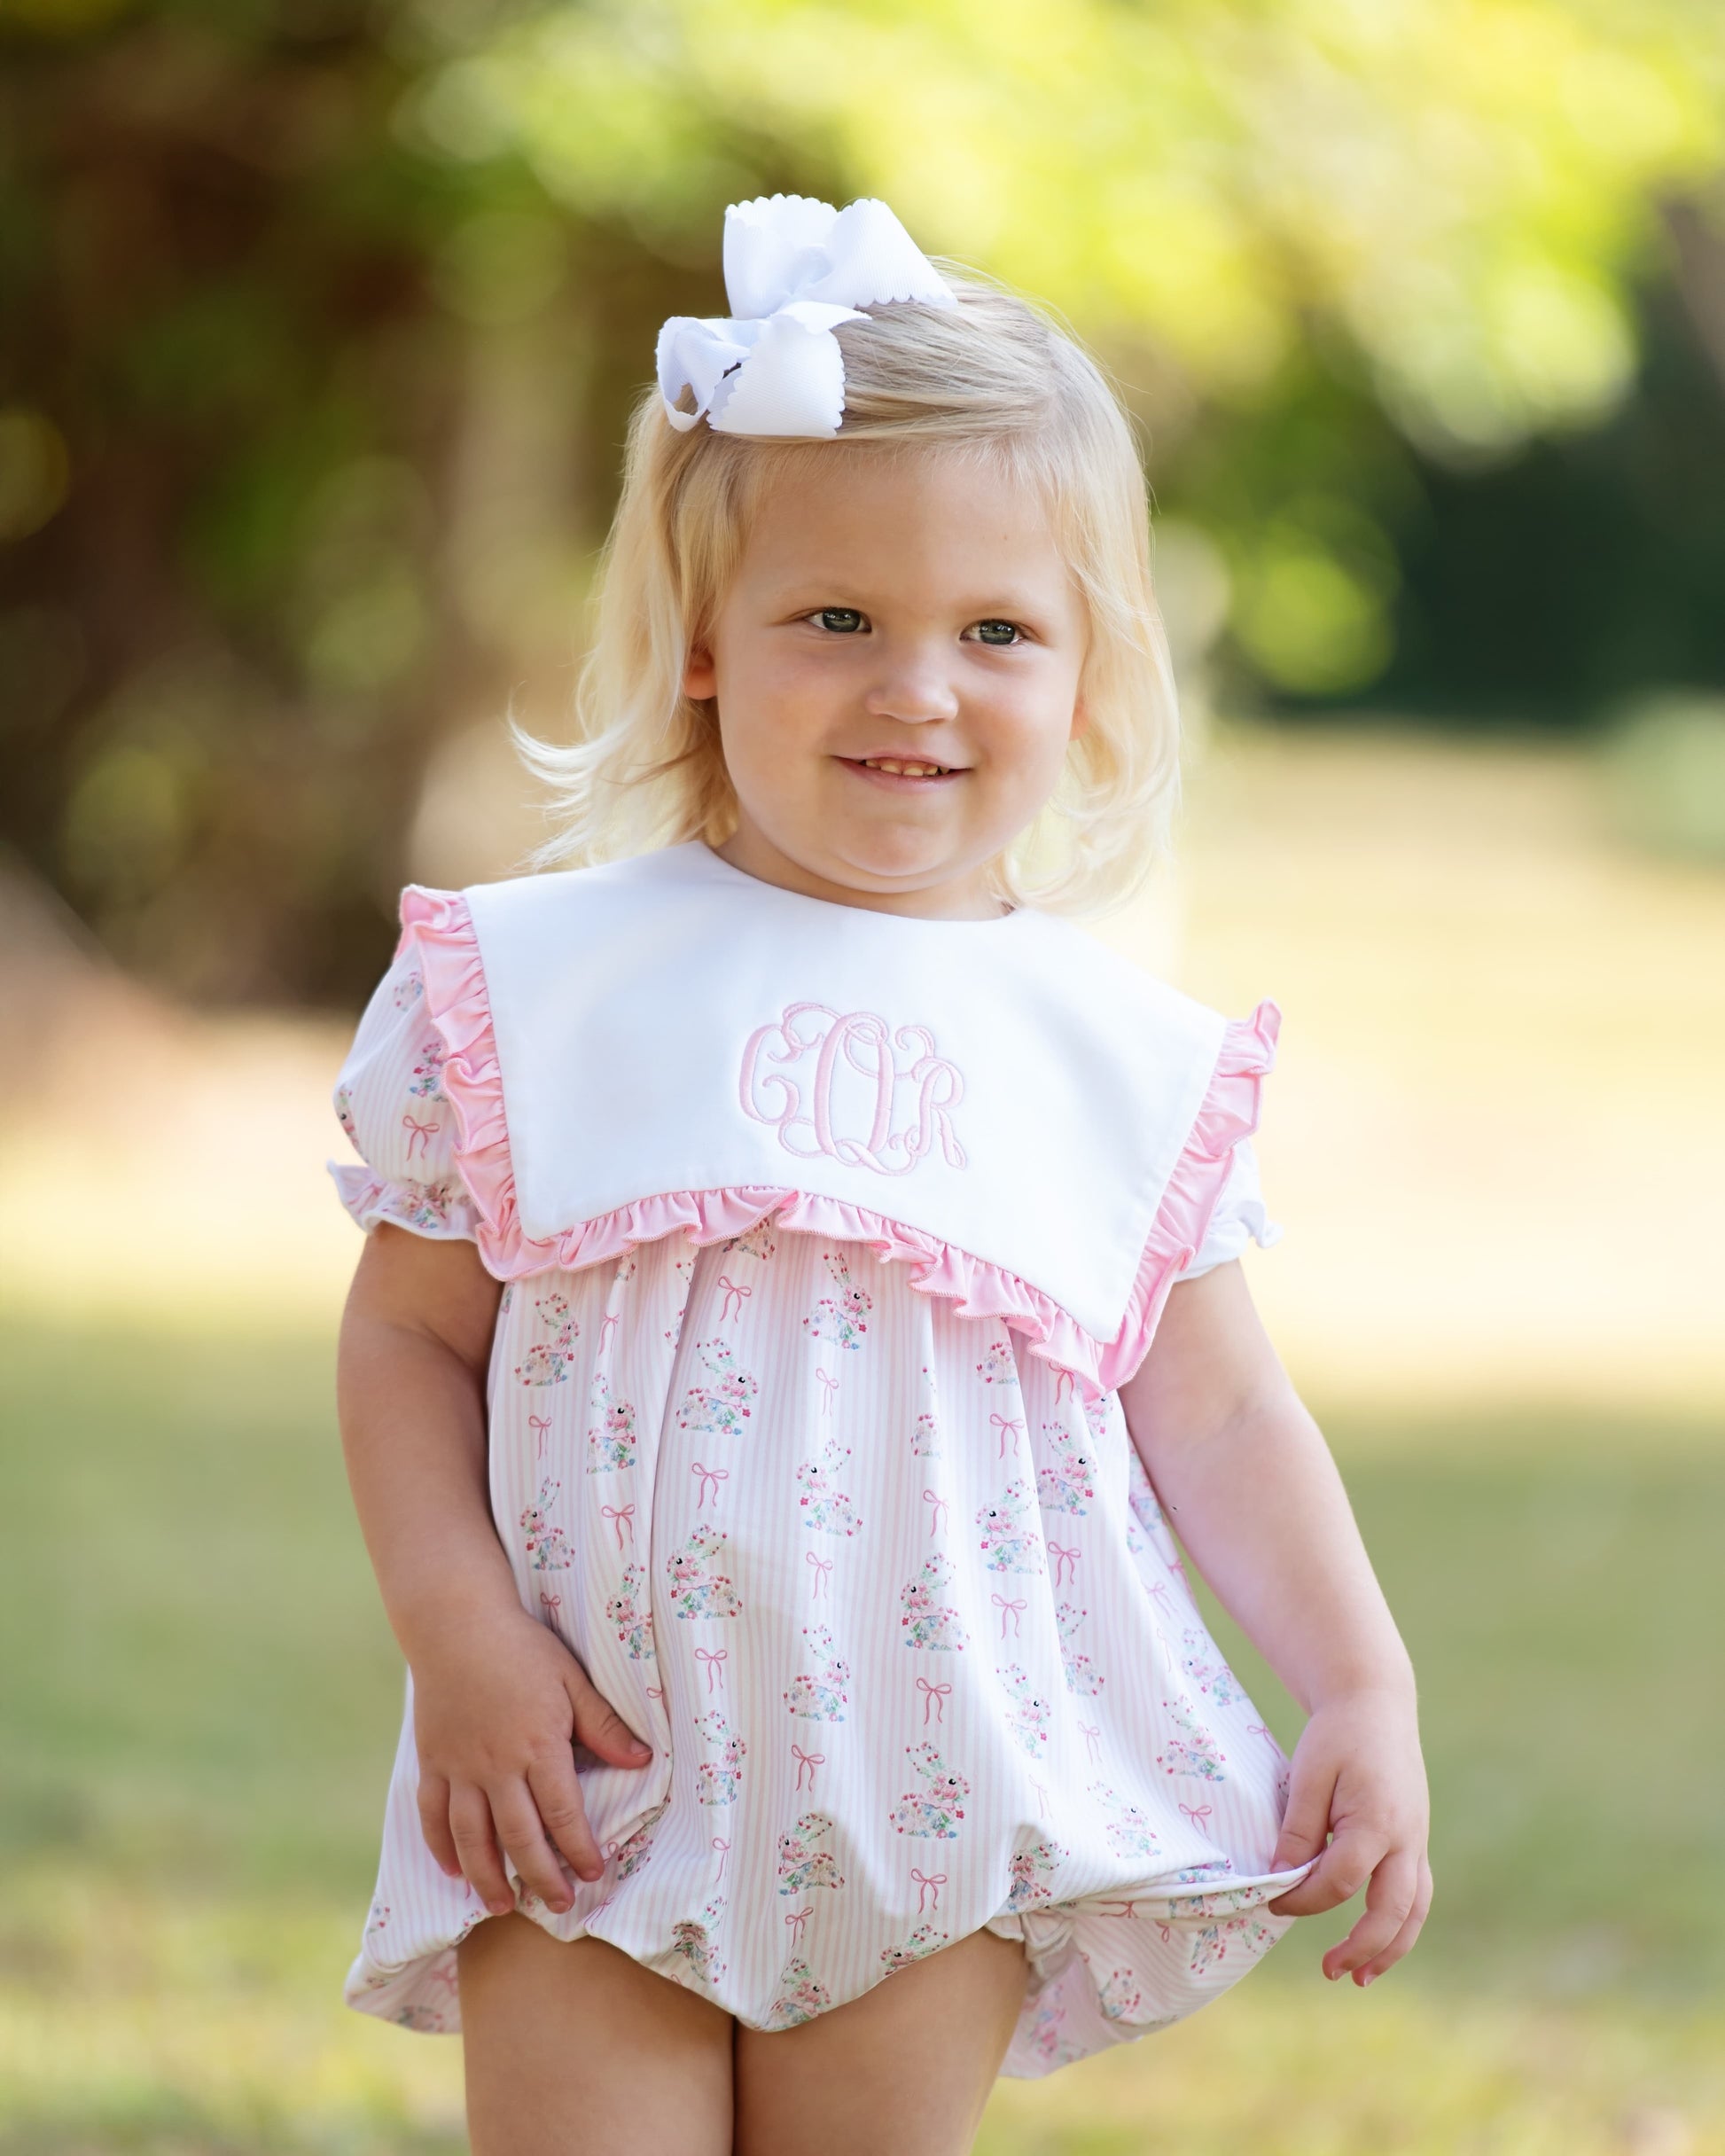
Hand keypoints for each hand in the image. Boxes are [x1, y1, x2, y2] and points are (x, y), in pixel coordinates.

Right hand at [411, 1605, 652, 1917]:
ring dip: (488, 1877)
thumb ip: (602, 1723)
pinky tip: (454, 1872)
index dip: (578, 1848)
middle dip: (540, 1878)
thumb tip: (641, 1759)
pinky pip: (432, 1816)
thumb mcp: (571, 1678)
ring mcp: (459, 1767)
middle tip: (558, 1906)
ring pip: (471, 1838)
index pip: (562, 1812)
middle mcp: (496, 1765)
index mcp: (538, 1745)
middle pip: (519, 1837)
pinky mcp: (431, 1763)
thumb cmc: (521, 1647)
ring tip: (503, 1906)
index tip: (593, 1873)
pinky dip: (441, 1849)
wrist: (455, 1624)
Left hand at [1267, 1685, 1432, 1985]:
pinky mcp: (1416, 1841)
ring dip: (1391, 1948)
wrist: (1376, 1703)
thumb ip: (1298, 1828)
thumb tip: (1281, 1877)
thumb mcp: (1308, 1773)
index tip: (1272, 1900)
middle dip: (1361, 1948)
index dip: (1303, 1899)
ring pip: (1415, 1910)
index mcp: (1377, 1821)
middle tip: (1329, 1971)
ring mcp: (1417, 1841)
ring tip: (1359, 1977)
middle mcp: (1406, 1839)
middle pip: (1392, 1911)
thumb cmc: (1337, 1735)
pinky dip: (1401, 1924)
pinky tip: (1378, 1942)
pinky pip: (1417, 1893)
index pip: (1339, 1881)